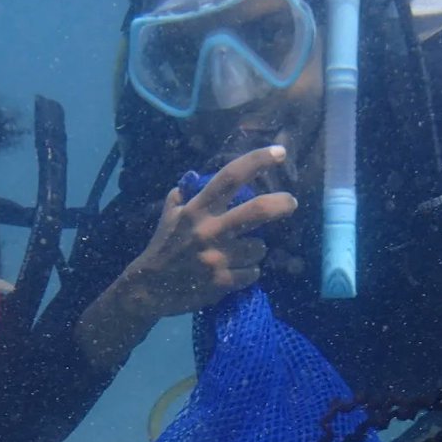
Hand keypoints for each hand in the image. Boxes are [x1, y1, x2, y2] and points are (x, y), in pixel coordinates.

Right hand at [75, 147, 297, 370]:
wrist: (150, 289)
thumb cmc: (163, 247)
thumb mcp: (169, 215)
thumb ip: (184, 195)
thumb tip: (197, 178)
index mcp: (197, 209)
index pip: (230, 177)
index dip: (258, 161)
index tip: (280, 152)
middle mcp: (209, 230)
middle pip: (257, 211)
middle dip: (281, 204)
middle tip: (291, 203)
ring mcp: (217, 257)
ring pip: (259, 247)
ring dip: (255, 249)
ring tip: (239, 253)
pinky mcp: (222, 282)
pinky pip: (252, 272)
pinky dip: (247, 272)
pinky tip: (234, 272)